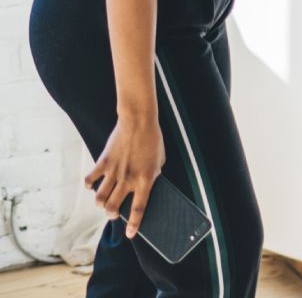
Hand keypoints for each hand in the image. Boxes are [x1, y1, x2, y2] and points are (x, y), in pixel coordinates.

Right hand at [84, 116, 164, 237]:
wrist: (139, 120)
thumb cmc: (153, 139)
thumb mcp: (160, 160)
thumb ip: (152, 175)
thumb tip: (146, 187)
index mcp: (146, 179)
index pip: (139, 208)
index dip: (134, 224)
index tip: (130, 234)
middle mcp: (128, 179)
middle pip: (113, 208)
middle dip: (112, 215)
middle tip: (114, 213)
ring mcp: (114, 172)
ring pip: (99, 199)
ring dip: (100, 204)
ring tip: (104, 202)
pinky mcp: (103, 162)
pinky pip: (90, 180)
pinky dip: (89, 185)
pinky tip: (92, 185)